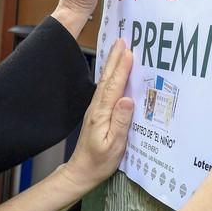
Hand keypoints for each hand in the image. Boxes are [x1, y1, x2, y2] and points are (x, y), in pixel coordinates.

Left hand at [60, 39, 134, 191]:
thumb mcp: (114, 145)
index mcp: (102, 113)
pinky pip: (106, 89)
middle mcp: (97, 107)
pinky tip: (115, 72)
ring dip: (113, 64)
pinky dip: (112, 76)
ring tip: (120, 49)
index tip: (129, 51)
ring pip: (106, 82)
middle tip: (124, 39)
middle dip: (116, 58)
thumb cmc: (99, 161)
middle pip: (108, 78)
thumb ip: (121, 122)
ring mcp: (96, 109)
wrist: (81, 171)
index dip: (122, 68)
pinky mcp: (98, 112)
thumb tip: (127, 99)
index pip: (113, 86)